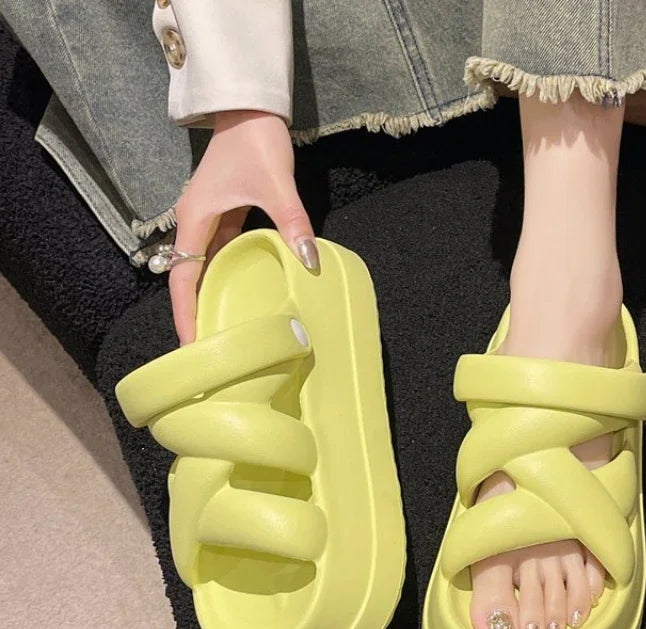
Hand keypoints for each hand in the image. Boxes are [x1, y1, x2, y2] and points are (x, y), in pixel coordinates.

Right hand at [169, 110, 316, 344]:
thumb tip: (310, 260)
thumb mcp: (276, 185)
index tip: (191, 345)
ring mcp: (207, 220)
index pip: (183, 279)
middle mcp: (194, 223)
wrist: (249, 108)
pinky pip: (219, 254)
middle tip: (207, 351)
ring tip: (221, 330)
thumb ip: (292, 223)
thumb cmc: (256, 142)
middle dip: (195, 313)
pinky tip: (238, 294)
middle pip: (189, 279)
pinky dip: (224, 277)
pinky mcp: (223, 215)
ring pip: (203, 268)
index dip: (186, 314)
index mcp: (195, 220)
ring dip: (209, 297)